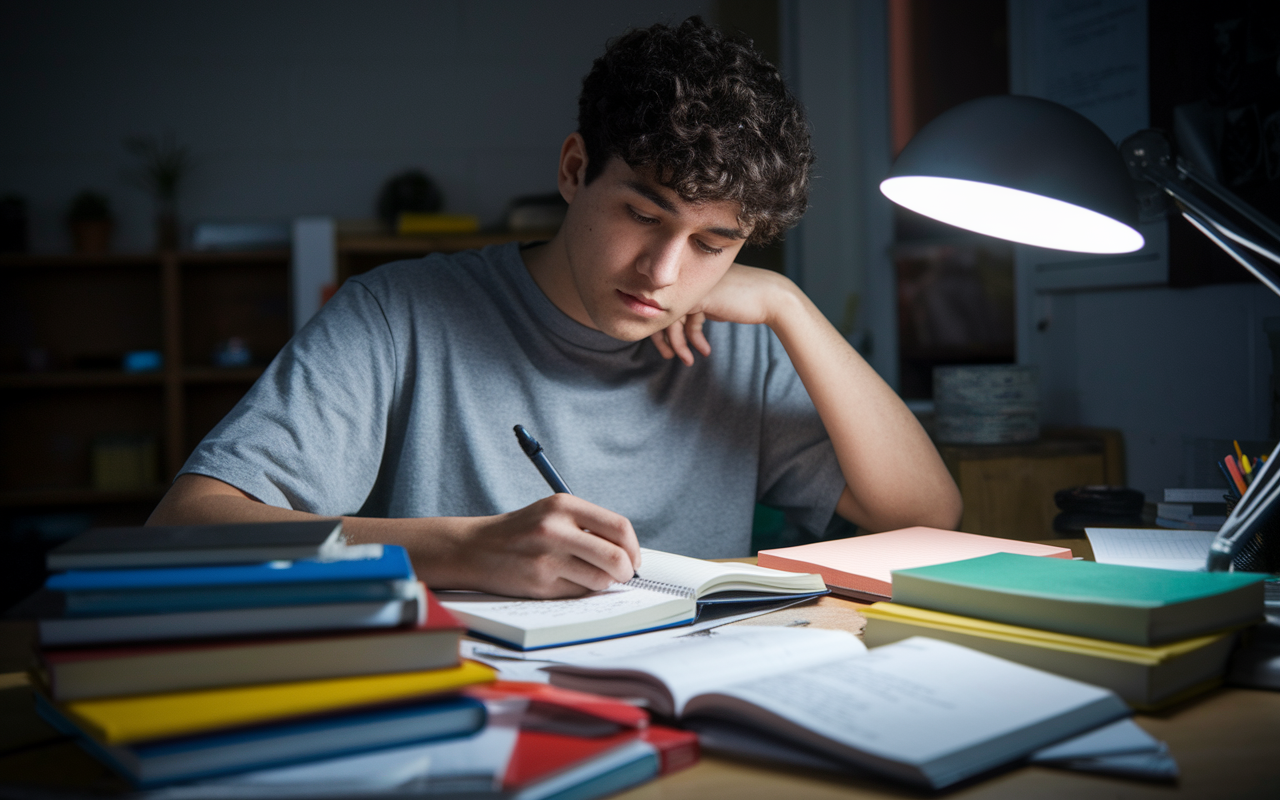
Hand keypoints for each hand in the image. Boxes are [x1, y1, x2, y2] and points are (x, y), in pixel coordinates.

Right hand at [445, 494, 641, 598]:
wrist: (475, 548)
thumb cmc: (522, 531)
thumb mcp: (553, 513)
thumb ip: (589, 526)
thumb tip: (630, 553)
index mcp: (563, 505)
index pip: (619, 527)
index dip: (633, 547)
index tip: (632, 557)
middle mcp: (555, 529)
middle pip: (616, 557)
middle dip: (626, 571)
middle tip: (623, 574)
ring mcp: (547, 558)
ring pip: (600, 579)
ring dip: (601, 582)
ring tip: (585, 575)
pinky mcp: (539, 583)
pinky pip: (578, 593)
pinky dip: (579, 590)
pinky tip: (561, 580)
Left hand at [650, 264, 791, 364]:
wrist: (771, 297)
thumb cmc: (747, 301)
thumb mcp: (717, 304)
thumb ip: (698, 308)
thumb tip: (678, 327)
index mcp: (691, 278)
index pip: (667, 303)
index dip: (664, 328)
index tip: (669, 347)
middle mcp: (689, 280)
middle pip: (663, 310)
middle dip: (664, 338)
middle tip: (668, 355)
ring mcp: (693, 287)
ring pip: (672, 318)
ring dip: (678, 343)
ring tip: (687, 360)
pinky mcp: (700, 297)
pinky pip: (683, 321)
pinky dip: (691, 339)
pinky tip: (704, 351)